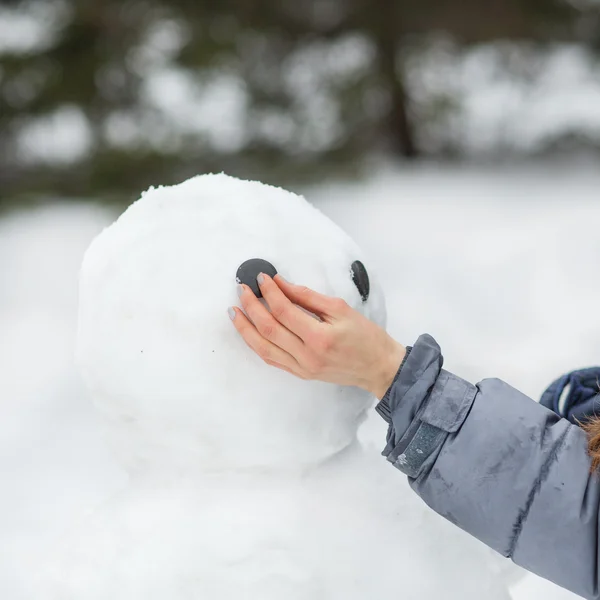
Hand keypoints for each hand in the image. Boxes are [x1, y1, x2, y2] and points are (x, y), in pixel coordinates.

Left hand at [228, 274, 405, 398]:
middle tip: (242, 290)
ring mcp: (302, 368)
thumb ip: (308, 297)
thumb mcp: (341, 309)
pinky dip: (257, 344)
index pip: (284, 310)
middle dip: (251, 307)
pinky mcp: (300, 374)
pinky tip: (249, 332)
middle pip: (269, 329)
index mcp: (320, 337)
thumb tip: (282, 284)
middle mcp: (307, 356)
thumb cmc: (366, 337)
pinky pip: (271, 359)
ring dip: (246, 329)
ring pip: (263, 347)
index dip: (270, 292)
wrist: (378, 367)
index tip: (261, 278)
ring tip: (235, 311)